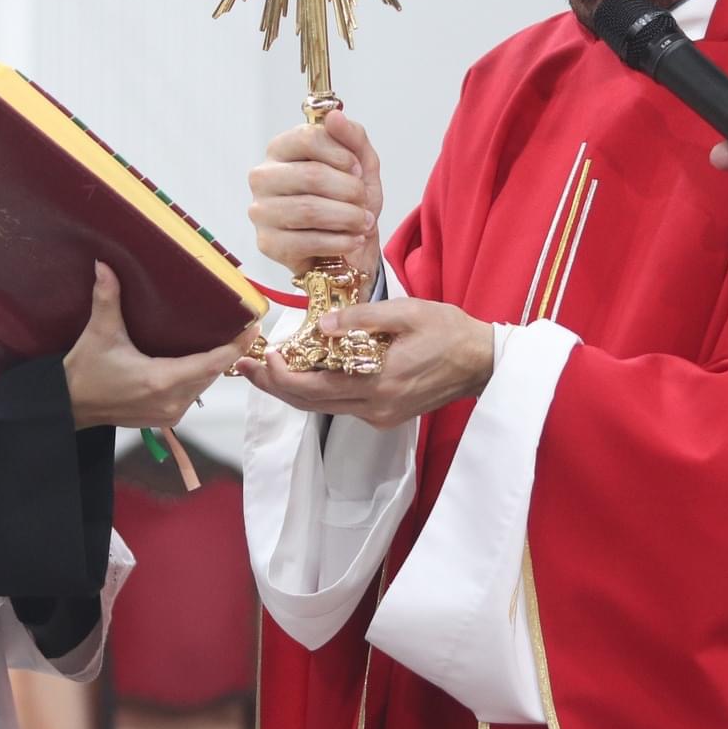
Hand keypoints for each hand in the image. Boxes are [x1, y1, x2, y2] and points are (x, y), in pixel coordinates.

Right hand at [63, 262, 258, 429]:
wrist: (70, 406)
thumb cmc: (85, 373)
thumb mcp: (99, 333)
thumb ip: (107, 298)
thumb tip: (105, 265)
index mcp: (161, 379)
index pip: (212, 362)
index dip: (236, 345)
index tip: (253, 327)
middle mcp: (171, 400)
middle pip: (213, 372)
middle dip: (229, 350)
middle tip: (245, 326)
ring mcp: (170, 412)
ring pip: (205, 384)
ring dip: (215, 365)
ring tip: (229, 339)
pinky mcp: (166, 417)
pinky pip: (193, 394)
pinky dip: (200, 377)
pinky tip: (202, 360)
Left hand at [233, 297, 491, 429]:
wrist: (483, 362)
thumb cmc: (449, 331)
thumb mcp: (407, 313)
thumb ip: (361, 317)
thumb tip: (321, 325)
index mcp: (380, 381)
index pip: (316, 386)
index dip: (283, 375)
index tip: (264, 357)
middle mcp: (375, 406)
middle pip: (310, 403)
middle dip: (274, 385)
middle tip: (245, 367)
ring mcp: (380, 415)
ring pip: (321, 408)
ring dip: (290, 390)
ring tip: (261, 372)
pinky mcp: (384, 415)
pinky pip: (339, 406)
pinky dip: (314, 393)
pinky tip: (300, 376)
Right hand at [248, 109, 383, 282]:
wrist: (346, 246)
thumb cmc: (346, 201)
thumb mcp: (361, 164)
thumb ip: (352, 136)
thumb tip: (335, 116)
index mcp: (281, 149)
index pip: (308, 137)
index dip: (342, 155)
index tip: (358, 171)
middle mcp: (263, 177)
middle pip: (311, 175)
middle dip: (349, 190)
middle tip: (364, 201)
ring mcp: (261, 211)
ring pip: (308, 209)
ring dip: (347, 217)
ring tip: (363, 222)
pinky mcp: (267, 243)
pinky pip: (306, 241)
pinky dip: (339, 241)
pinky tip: (352, 240)